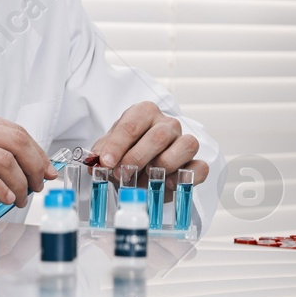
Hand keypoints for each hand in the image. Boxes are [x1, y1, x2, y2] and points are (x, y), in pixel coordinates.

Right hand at [0, 106, 54, 216]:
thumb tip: (26, 166)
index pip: (16, 130)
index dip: (37, 152)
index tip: (46, 170)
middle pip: (16, 141)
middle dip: (35, 166)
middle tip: (37, 186)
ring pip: (5, 160)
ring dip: (19, 184)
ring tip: (18, 198)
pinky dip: (0, 190)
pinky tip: (3, 199)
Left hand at [89, 102, 208, 192]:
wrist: (142, 166)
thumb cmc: (126, 152)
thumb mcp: (109, 150)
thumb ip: (101, 153)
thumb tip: (95, 162)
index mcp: (144, 113)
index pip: (132, 125)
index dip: (117, 145)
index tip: (106, 162)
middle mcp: (167, 124)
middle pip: (158, 136)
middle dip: (137, 158)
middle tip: (121, 175)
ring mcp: (184, 141)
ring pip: (184, 147)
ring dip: (160, 168)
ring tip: (141, 182)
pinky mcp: (196, 162)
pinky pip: (200, 167)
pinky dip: (186, 176)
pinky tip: (169, 184)